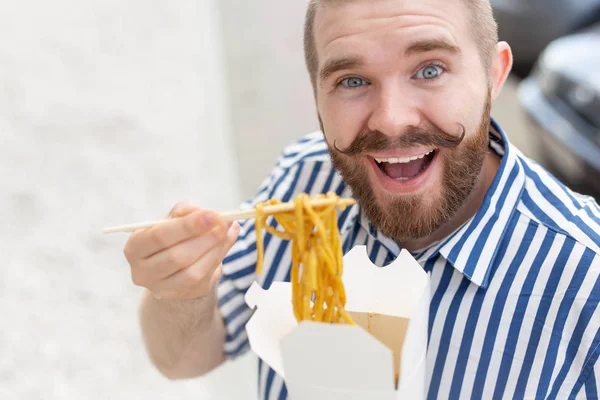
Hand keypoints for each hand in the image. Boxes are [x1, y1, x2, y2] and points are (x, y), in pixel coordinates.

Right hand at [124, 201, 239, 299]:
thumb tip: (202, 212)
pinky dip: (221, 255)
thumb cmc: (171, 236)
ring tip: (228, 228)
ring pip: (193, 271)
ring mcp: (162, 288)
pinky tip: (229, 238)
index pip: (159, 236)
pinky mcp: (183, 294)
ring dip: (215, 248)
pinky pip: (205, 276)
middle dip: (205, 238)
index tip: (212, 214)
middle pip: (176, 257)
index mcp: (135, 248)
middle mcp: (143, 272)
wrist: (173, 265)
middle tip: (224, 222)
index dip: (187, 226)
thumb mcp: (172, 219)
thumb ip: (183, 211)